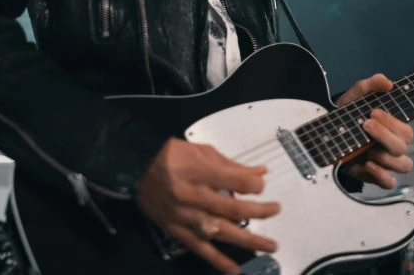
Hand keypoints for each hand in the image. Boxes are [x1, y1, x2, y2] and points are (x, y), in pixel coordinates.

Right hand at [135, 137, 279, 272]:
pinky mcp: (177, 231)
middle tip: (276, 210)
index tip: (262, 186)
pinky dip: (218, 261)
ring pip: (220, 231)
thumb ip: (232, 165)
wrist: (138, 168)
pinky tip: (235, 269)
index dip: (253, 185)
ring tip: (269, 245)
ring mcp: (185, 216)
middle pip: (232, 207)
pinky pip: (200, 249)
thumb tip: (259, 173)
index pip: (234, 181)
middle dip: (258, 210)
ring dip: (247, 240)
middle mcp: (192, 195)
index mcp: (198, 170)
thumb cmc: (172, 156)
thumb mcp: (203, 151)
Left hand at [337, 73, 413, 188]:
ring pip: (403, 165)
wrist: (328, 132)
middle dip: (385, 135)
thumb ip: (370, 85)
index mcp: (393, 129)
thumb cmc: (349, 113)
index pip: (406, 130)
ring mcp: (385, 162)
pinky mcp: (374, 176)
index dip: (393, 122)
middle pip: (404, 146)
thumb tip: (388, 82)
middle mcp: (393, 147)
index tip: (373, 112)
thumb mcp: (356, 96)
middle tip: (366, 124)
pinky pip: (389, 182)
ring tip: (367, 147)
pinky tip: (368, 163)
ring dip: (386, 155)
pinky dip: (381, 174)